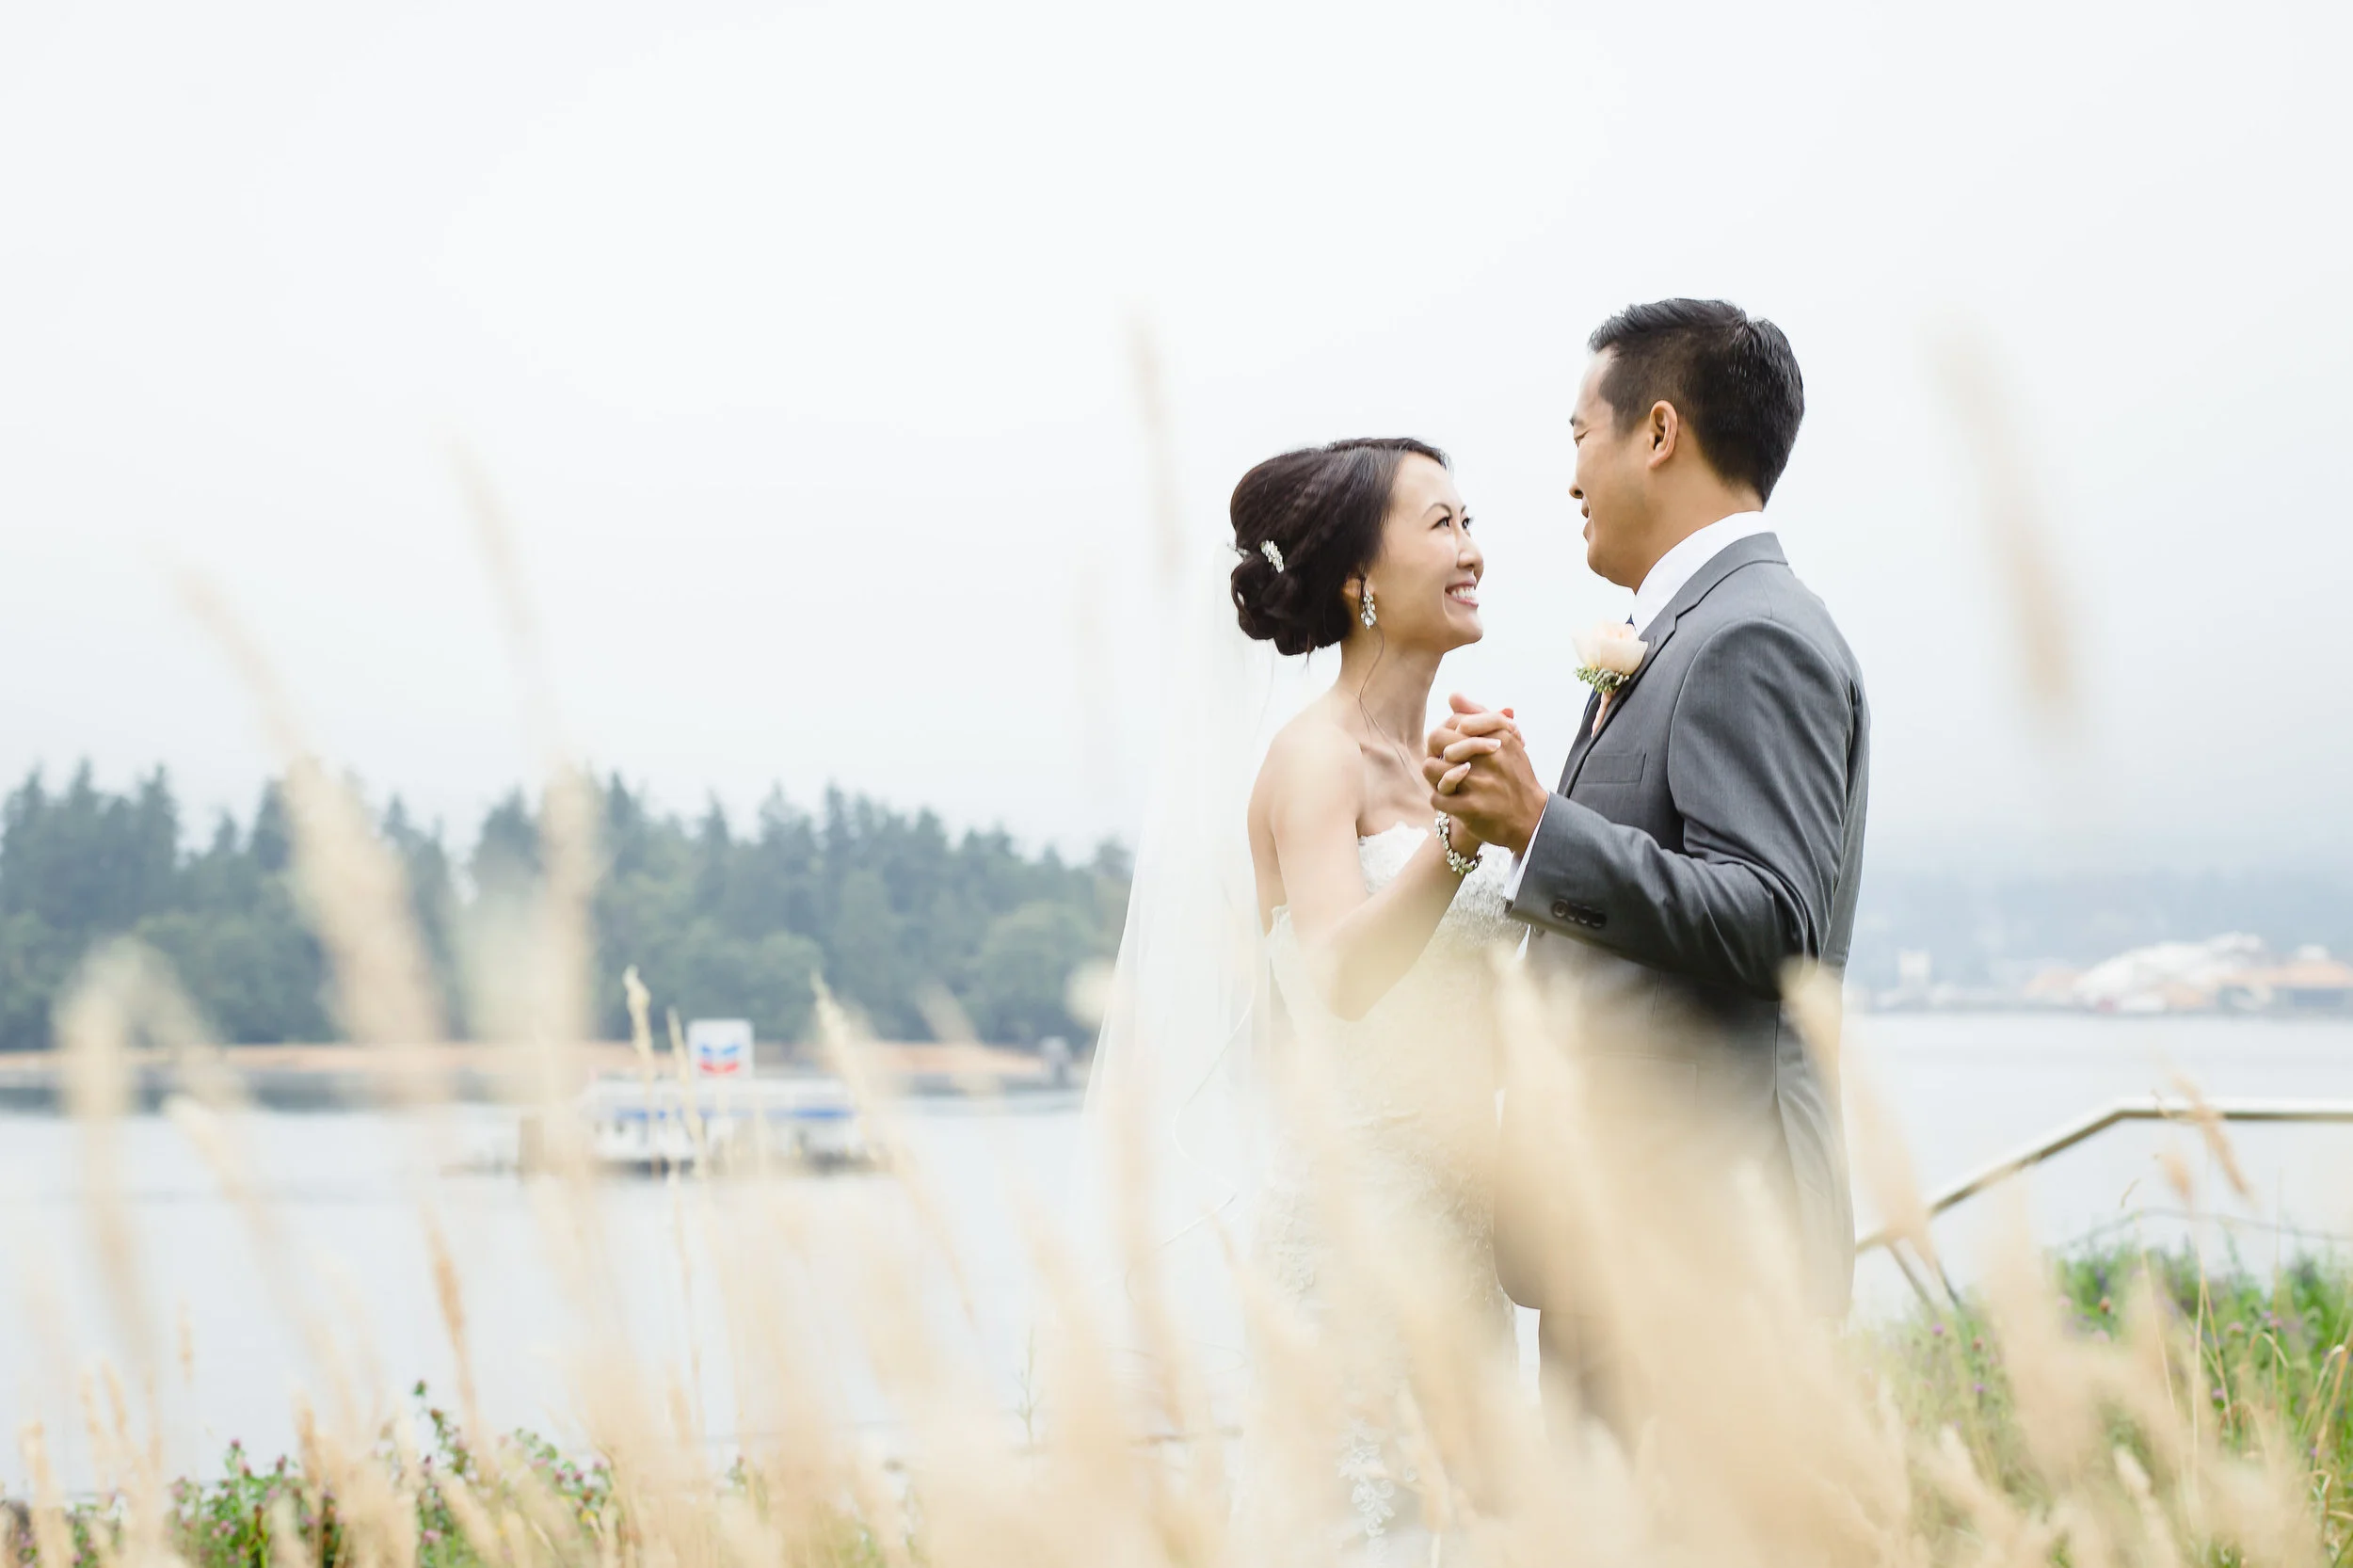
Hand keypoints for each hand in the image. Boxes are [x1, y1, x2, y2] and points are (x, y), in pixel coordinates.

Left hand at [1421, 693, 1548, 855]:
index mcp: (1499, 736)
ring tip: (1449, 782)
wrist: (1531, 819)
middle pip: (1437, 739)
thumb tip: (1453, 695)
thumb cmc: (1513, 776)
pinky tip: (1454, 801)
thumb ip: (1480, 716)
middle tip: (1448, 763)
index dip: (1451, 734)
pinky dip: (1442, 800)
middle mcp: (1490, 756)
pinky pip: (1436, 797)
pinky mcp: (1471, 808)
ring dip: (1436, 776)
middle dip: (1439, 752)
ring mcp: (1479, 782)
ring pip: (1431, 767)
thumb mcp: (1506, 741)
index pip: (1456, 722)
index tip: (1459, 746)